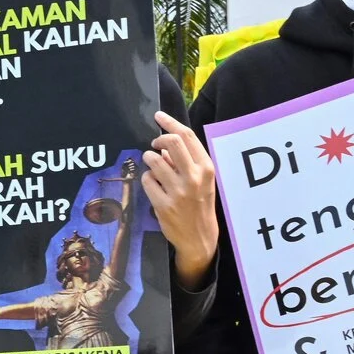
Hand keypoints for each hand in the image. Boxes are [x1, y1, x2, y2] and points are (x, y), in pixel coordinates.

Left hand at [143, 111, 217, 288]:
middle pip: (171, 142)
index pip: (187, 136)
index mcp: (206, 168)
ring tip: (154, 168)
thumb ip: (187, 161)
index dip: (170, 122)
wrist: (200, 236)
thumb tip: (165, 143)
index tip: (158, 116)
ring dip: (149, 160)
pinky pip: (147, 180)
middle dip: (158, 139)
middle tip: (154, 144)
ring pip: (154, 160)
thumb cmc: (200, 203)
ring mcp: (178, 191)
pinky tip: (155, 186)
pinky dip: (147, 180)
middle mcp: (193, 177)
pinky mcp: (163, 204)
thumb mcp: (202, 180)